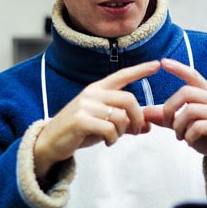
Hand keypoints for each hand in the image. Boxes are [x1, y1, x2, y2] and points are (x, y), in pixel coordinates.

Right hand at [34, 61, 159, 177]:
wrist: (50, 143)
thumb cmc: (79, 131)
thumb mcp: (104, 124)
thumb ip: (125, 122)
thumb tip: (148, 126)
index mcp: (97, 89)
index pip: (121, 75)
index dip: (140, 70)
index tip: (156, 64)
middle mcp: (92, 93)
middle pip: (129, 99)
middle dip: (138, 118)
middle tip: (136, 131)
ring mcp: (85, 105)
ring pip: (120, 116)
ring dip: (122, 132)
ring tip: (114, 138)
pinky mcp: (80, 120)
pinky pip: (109, 129)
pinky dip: (113, 139)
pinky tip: (107, 142)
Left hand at [142, 58, 206, 155]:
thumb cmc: (206, 137)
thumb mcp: (184, 124)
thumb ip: (167, 117)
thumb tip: (145, 112)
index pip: (193, 76)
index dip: (178, 68)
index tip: (163, 62)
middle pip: (186, 92)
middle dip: (170, 108)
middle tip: (168, 123)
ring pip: (190, 110)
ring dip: (178, 126)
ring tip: (180, 136)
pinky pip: (197, 126)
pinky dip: (188, 135)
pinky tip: (190, 141)